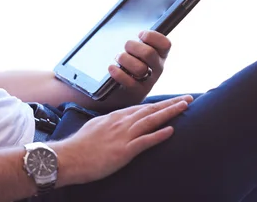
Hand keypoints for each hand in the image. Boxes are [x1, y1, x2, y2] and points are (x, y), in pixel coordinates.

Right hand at [54, 95, 192, 185]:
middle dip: (171, 104)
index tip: (173, 100)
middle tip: (188, 98)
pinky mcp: (123, 151)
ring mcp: (123, 136)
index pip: (142, 108)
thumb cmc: (79, 146)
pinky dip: (158, 135)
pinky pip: (144, 141)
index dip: (159, 104)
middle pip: (150, 110)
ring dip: (170, 113)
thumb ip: (108, 124)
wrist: (68, 157)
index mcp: (115, 117)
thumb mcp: (94, 127)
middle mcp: (121, 123)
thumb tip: (115, 122)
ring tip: (185, 107)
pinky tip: (171, 130)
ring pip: (151, 121)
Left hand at [108, 30, 170, 99]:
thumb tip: (128, 21)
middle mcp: (157, 68)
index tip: (140, 35)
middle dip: (133, 46)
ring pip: (140, 68)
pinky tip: (112, 68)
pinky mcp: (137, 93)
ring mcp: (149, 81)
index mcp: (160, 55)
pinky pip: (130, 83)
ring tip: (118, 58)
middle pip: (149, 54)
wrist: (120, 88)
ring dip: (125, 60)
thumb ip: (138, 39)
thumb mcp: (136, 49)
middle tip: (125, 47)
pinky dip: (118, 73)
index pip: (165, 44)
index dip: (152, 37)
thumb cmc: (129, 61)